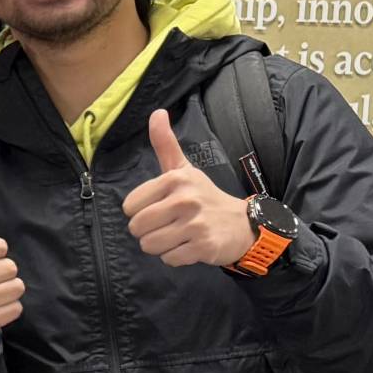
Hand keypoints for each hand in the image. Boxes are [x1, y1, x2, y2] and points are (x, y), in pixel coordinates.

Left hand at [124, 110, 255, 267]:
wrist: (242, 224)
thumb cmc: (204, 196)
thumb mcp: (184, 169)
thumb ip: (165, 144)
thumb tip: (156, 112)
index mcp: (175, 179)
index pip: (129, 206)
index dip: (140, 211)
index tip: (160, 207)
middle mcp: (185, 200)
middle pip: (137, 227)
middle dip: (148, 231)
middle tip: (168, 225)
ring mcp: (195, 224)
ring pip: (150, 245)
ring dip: (160, 245)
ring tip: (178, 235)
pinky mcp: (203, 247)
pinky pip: (169, 259)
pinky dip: (176, 257)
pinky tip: (189, 246)